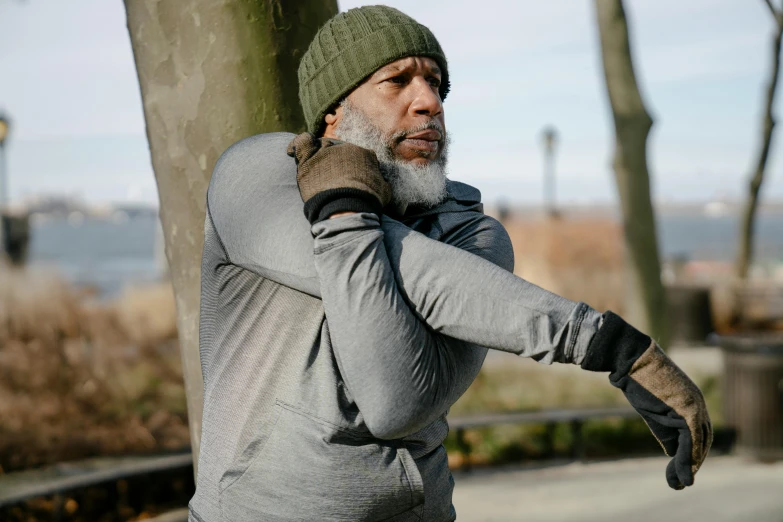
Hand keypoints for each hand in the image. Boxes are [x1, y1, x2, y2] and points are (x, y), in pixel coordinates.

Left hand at [287, 133, 391, 223]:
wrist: (348, 208)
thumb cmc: (367, 203)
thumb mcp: (383, 191)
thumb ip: (381, 182)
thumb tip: (381, 182)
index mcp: (363, 154)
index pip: (355, 156)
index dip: (352, 168)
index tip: (349, 180)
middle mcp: (345, 149)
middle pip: (337, 151)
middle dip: (335, 163)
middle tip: (332, 181)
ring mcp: (325, 153)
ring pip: (320, 148)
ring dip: (319, 158)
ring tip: (317, 173)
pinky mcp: (309, 159)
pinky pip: (302, 142)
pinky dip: (296, 145)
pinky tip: (291, 152)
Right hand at [581, 312, 711, 488]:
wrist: (629, 357)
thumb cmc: (636, 377)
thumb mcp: (652, 406)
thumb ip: (665, 425)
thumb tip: (672, 451)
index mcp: (691, 400)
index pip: (698, 432)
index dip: (691, 452)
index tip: (679, 468)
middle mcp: (698, 403)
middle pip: (702, 440)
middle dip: (691, 463)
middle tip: (680, 481)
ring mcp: (695, 407)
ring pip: (698, 445)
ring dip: (688, 467)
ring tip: (679, 483)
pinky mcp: (687, 412)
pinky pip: (691, 442)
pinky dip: (686, 461)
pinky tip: (681, 474)